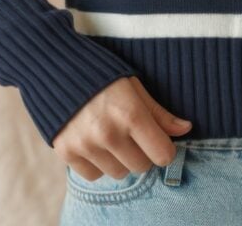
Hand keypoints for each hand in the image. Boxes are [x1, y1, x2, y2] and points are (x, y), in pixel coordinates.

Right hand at [52, 75, 191, 180]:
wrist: (55, 66)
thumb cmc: (101, 73)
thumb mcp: (133, 85)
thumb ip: (158, 112)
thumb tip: (186, 128)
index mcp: (130, 113)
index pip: (162, 155)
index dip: (164, 148)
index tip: (158, 139)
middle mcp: (109, 133)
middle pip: (141, 166)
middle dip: (142, 153)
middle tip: (132, 134)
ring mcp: (86, 145)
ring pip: (119, 173)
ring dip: (120, 159)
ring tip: (111, 134)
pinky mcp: (67, 152)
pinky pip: (94, 175)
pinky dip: (97, 164)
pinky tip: (94, 141)